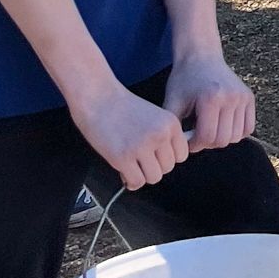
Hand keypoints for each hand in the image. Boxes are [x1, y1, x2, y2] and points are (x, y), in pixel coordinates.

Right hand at [69, 83, 189, 190]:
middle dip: (153, 167)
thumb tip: (163, 162)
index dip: (166, 158)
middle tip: (139, 160)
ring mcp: (142, 147)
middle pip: (168, 168)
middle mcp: (160, 135)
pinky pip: (136, 181)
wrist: (96, 96)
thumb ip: (163, 136)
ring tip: (131, 164)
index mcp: (171, 124)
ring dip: (142, 175)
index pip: (181, 155)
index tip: (154, 155)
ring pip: (154, 178)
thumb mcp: (154, 116)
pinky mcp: (123, 157)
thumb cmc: (120, 106)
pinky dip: (130, 181)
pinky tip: (123, 170)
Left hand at [164, 53, 256, 151]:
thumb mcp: (172, 101)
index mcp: (211, 99)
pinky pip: (248, 128)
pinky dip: (236, 132)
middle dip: (208, 143)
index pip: (207, 137)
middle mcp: (231, 98)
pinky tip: (223, 125)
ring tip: (210, 130)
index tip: (186, 141)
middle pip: (223, 139)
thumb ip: (175, 126)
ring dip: (222, 139)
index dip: (195, 145)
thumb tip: (180, 150)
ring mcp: (243, 97)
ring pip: (237, 136)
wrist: (201, 56)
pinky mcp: (249, 98)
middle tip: (197, 136)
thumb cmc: (184, 79)